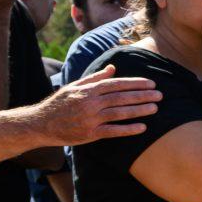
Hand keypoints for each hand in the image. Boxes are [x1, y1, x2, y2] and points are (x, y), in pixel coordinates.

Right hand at [30, 71, 160, 144]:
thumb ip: (95, 78)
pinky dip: (128, 129)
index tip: (151, 83)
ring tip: (155, 108)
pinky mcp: (90, 134)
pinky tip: (142, 127)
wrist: (41, 123)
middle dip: (142, 96)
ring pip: (120, 113)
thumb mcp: (75, 86)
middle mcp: (90, 103)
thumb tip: (112, 68)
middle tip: (160, 95)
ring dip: (139, 110)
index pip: (117, 84)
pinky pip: (113, 131)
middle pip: (122, 98)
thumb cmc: (60, 103)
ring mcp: (90, 119)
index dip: (135, 83)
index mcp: (89, 90)